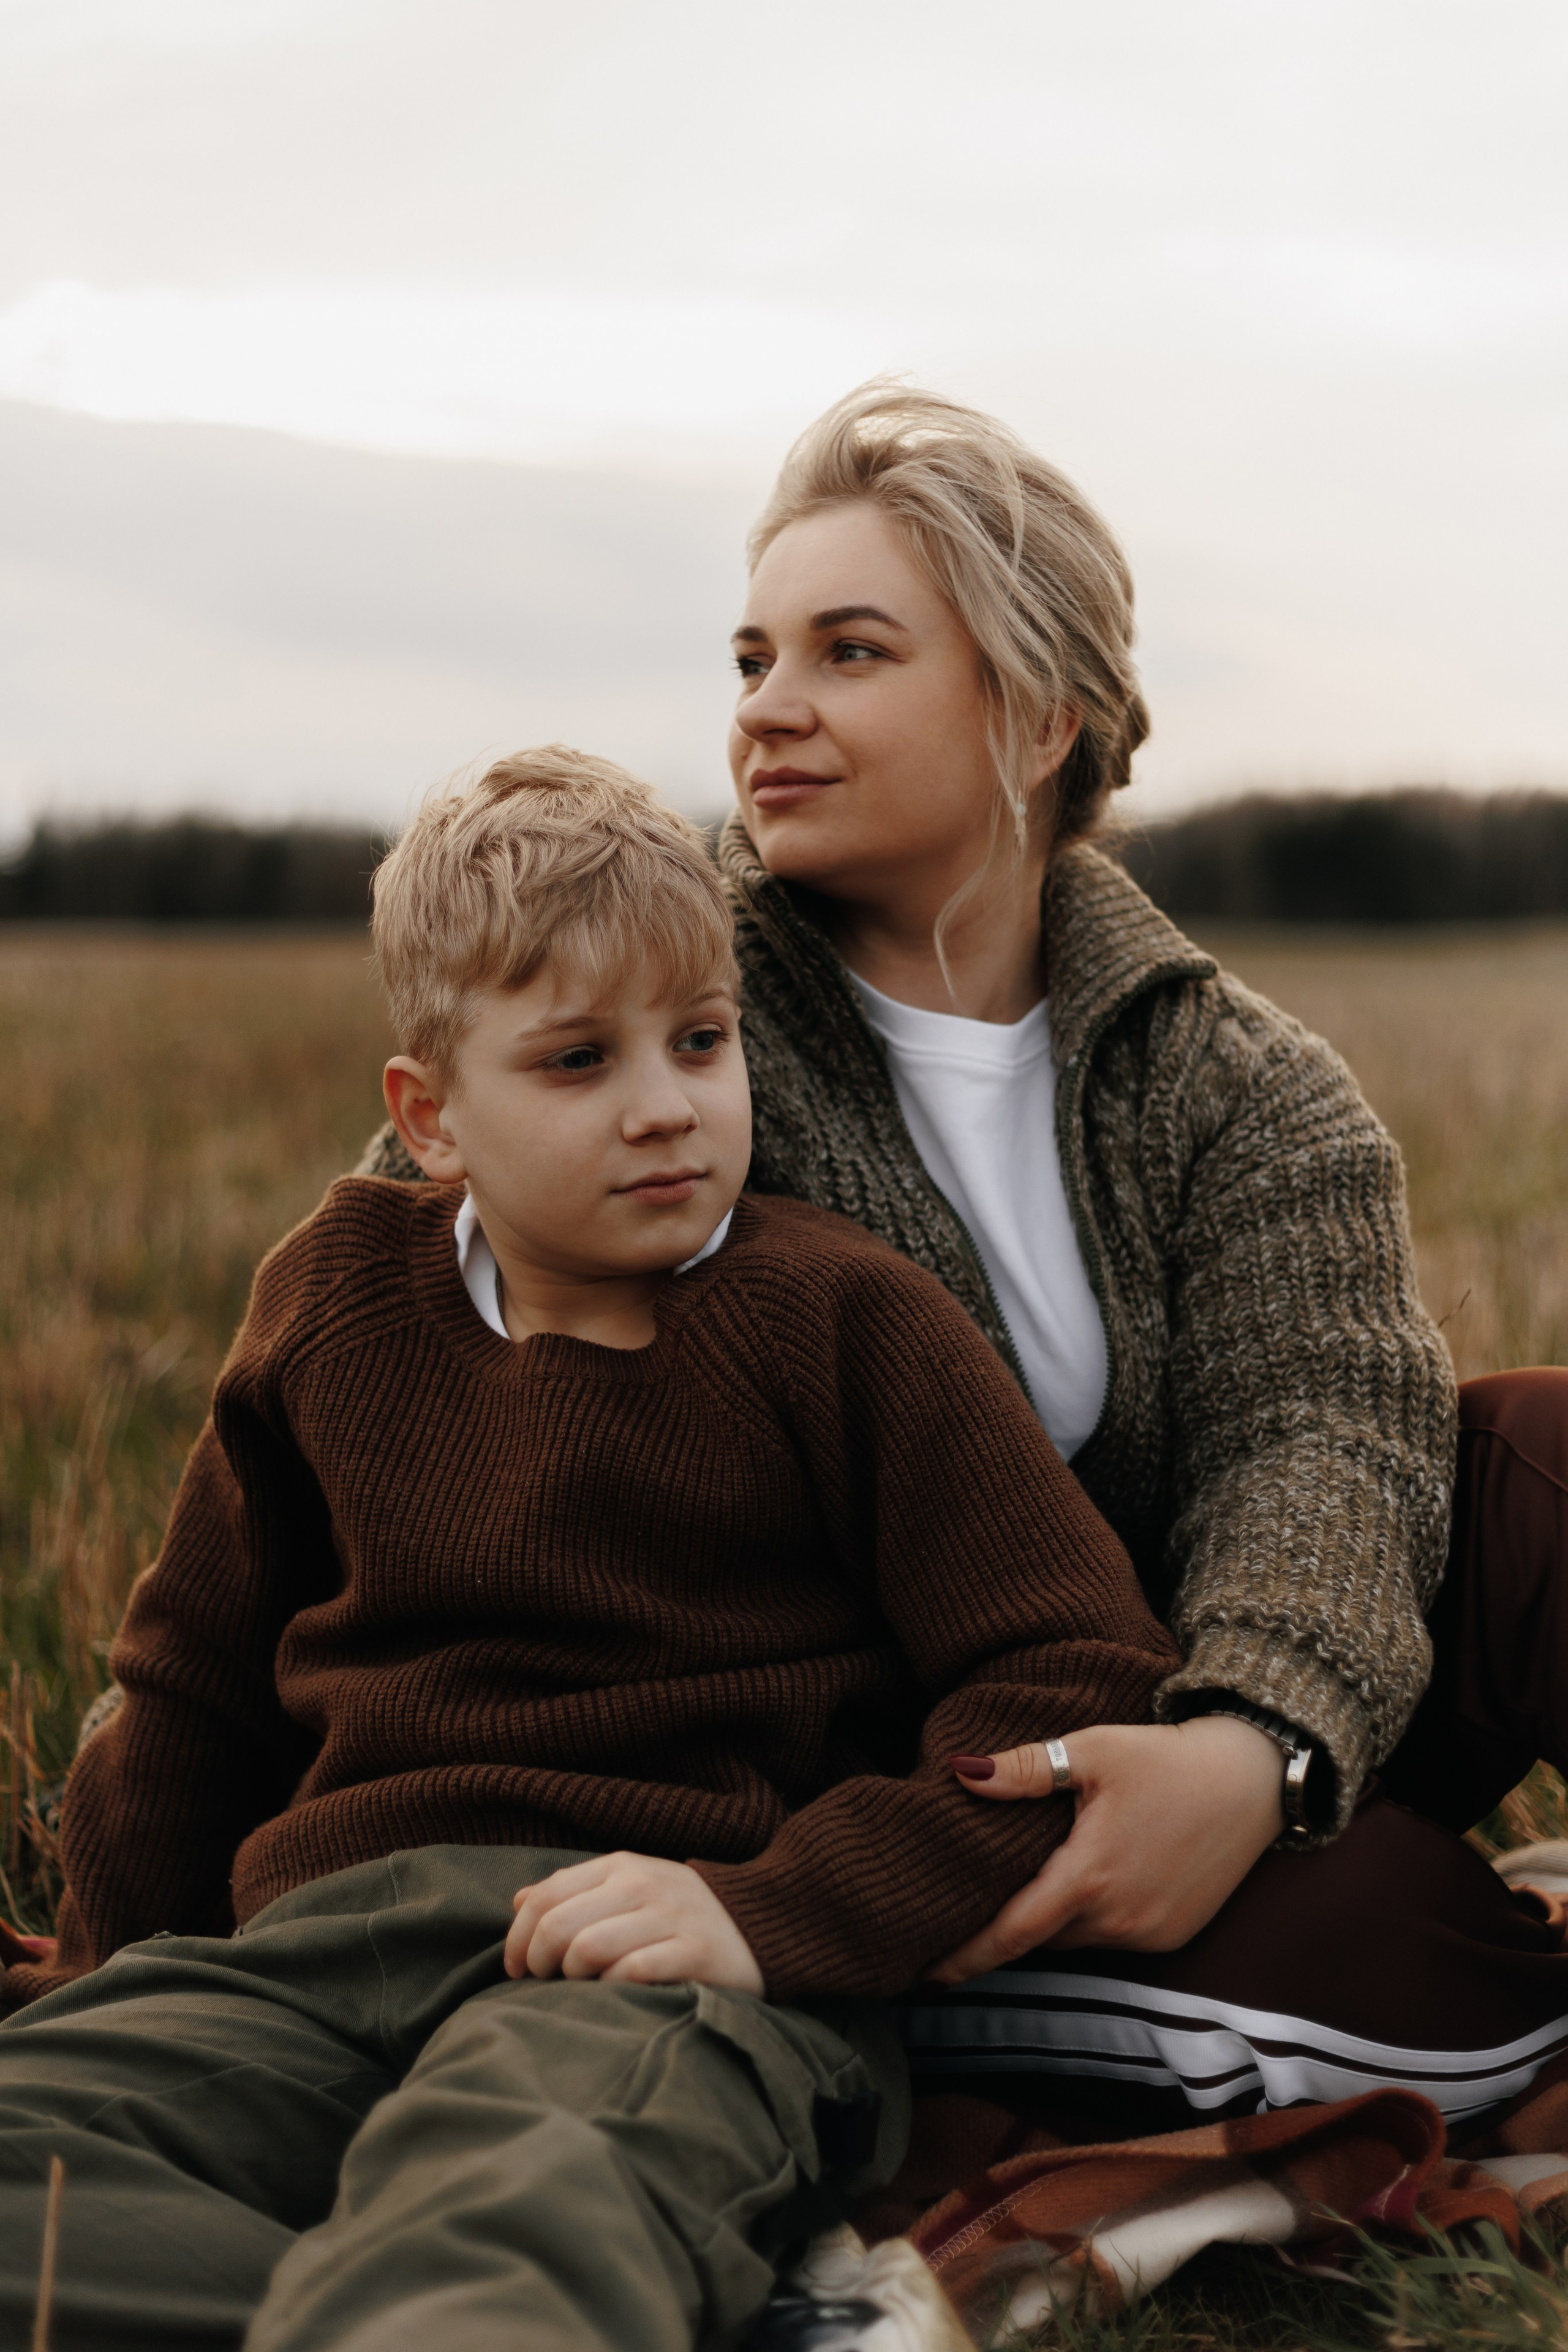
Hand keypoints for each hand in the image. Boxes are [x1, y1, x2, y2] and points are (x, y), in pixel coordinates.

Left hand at [504, 1852, 764, 1993]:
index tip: (515, 1968)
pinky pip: (634, 1972)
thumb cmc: (677, 1911)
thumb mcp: (628, 1886)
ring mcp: (671, 1917)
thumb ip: (574, 1890)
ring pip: (590, 1948)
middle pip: (560, 1925)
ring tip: (580, 1986)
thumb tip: (518, 1901)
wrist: (761, 1921)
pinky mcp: (695, 1952)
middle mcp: (643, 1885)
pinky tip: (615, 1993)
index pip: (546, 1896)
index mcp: (621, 1866)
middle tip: (543, 1982)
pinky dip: (612, 1987)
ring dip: (572, 1977)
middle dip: (538, 1961)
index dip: (517, 1937)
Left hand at [927, 1717, 1285, 1983]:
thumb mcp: (1093, 1751)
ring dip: (1051, 1921)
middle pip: (1040, 1936)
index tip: (924, 1975)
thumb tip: (961, 1773)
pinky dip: (1090, 1920)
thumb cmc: (1166, 1759)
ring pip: (1076, 1939)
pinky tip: (1086, 1887)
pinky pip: (1112, 1938)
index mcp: (1089, 1877)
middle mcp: (1118, 1920)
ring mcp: (1149, 1934)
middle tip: (966, 1909)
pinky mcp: (1173, 1935)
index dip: (966, 1958)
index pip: (1012, 1933)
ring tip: (1025, 1890)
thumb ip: (1025, 1770)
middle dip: (1005, 1928)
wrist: (1252, 1779)